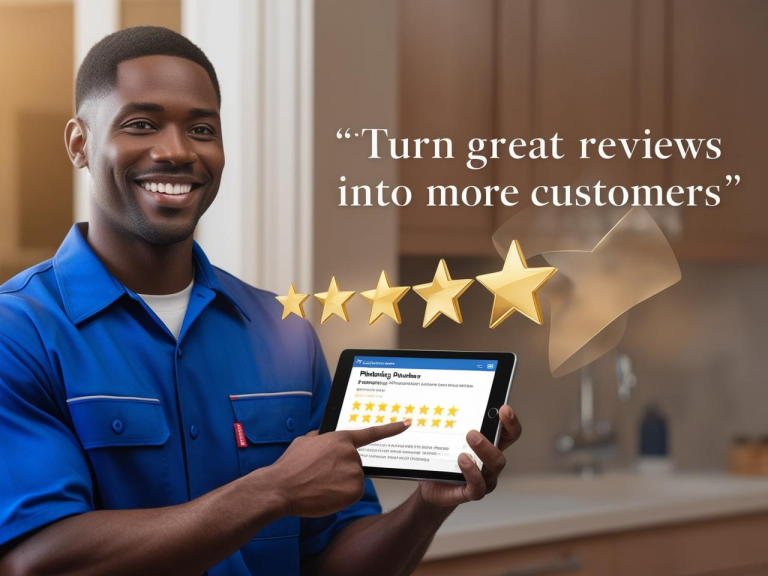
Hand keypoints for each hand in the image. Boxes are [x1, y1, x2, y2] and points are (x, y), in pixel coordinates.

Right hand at [269, 420, 409, 517]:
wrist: (281, 488)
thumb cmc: (290, 466)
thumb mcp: (305, 442)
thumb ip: (321, 438)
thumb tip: (324, 439)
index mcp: (340, 438)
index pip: (372, 433)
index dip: (392, 428)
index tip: (407, 423)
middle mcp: (351, 453)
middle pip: (355, 463)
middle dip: (342, 469)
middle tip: (321, 474)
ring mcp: (354, 471)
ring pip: (354, 478)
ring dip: (341, 483)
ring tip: (320, 484)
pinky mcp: (355, 489)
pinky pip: (353, 492)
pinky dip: (342, 495)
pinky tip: (325, 493)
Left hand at [418, 405, 521, 507]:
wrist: (430, 486)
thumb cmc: (442, 460)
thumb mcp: (448, 439)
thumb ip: (453, 423)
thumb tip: (446, 399)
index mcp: (489, 445)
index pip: (509, 433)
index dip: (511, 422)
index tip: (504, 409)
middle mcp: (490, 463)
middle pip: (501, 452)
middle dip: (489, 440)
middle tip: (472, 432)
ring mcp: (484, 478)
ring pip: (493, 467)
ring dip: (483, 452)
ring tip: (468, 441)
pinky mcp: (471, 492)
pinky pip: (478, 485)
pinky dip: (472, 472)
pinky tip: (462, 460)